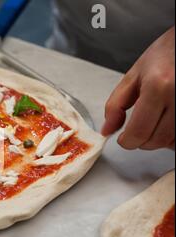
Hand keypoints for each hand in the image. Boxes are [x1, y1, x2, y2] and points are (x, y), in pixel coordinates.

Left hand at [102, 27, 174, 149]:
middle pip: (157, 140)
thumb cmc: (166, 54)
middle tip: (137, 130)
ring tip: (154, 123)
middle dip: (142, 141)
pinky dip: (173, 137)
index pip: (139, 132)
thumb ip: (115, 105)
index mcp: (158, 86)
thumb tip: (107, 130)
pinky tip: (167, 124)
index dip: (127, 141)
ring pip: (172, 142)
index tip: (124, 139)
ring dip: (159, 140)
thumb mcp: (134, 76)